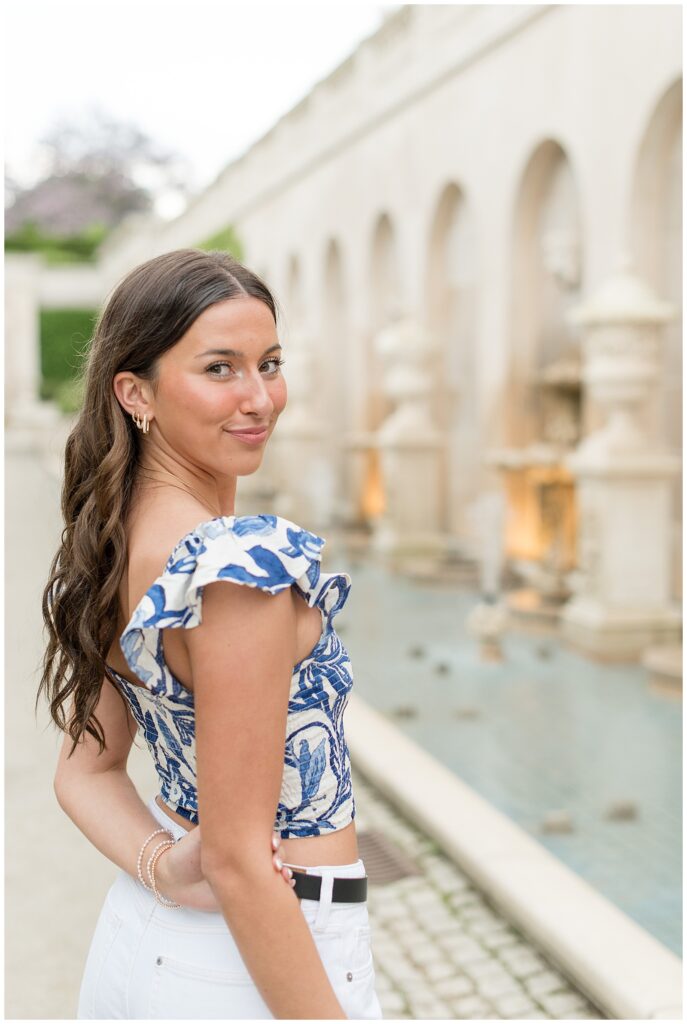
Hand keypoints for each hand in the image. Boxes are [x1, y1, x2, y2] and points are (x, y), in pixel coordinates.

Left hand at [153, 827, 294, 910]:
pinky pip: (263, 892)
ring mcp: (245, 875)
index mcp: (238, 840)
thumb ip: (216, 825)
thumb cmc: (186, 853)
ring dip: (284, 873)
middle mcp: (245, 856)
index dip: (273, 839)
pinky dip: (278, 890)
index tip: (272, 844)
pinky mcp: (242, 894)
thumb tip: (233, 805)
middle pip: (272, 853)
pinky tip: (285, 889)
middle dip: (280, 857)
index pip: (263, 836)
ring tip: (283, 878)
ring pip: (272, 872)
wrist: (173, 880)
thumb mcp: (201, 837)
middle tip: (276, 865)